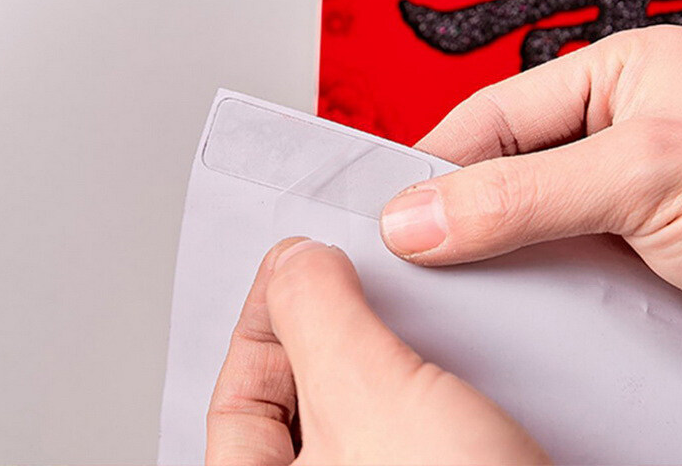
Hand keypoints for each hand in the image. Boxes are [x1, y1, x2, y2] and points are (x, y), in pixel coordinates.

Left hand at [206, 238, 548, 464]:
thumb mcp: (367, 400)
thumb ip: (316, 315)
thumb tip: (295, 262)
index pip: (238, 396)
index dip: (263, 313)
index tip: (297, 259)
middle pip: (298, 398)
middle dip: (323, 327)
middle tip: (350, 276)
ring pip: (358, 406)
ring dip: (378, 349)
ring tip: (400, 310)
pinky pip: (407, 421)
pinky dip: (418, 378)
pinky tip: (443, 353)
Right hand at [380, 26, 681, 346]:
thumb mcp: (644, 173)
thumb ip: (523, 193)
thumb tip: (418, 215)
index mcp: (618, 77)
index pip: (497, 112)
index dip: (437, 158)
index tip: (389, 205)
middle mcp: (615, 136)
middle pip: (503, 170)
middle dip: (457, 212)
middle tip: (407, 256)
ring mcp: (622, 205)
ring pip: (524, 229)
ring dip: (492, 262)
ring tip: (448, 291)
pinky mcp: (631, 266)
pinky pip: (558, 277)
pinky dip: (531, 300)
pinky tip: (511, 319)